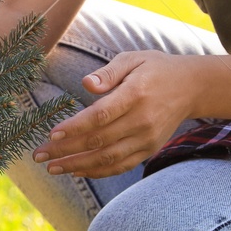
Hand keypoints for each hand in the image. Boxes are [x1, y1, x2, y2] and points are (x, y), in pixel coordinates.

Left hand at [31, 51, 196, 178]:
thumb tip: (86, 84)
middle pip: (98, 141)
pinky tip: (76, 171)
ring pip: (108, 158)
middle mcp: (142, 121)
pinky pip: (120, 166)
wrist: (191, 87)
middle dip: (66, 151)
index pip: (100, 116)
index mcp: (135, 94)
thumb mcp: (132, 59)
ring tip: (52, 168)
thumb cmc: (155, 69)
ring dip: (77, 166)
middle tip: (39, 155)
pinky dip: (97, 171)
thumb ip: (108, 72)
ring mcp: (147, 139)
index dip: (74, 128)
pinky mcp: (149, 150)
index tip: (51, 134)